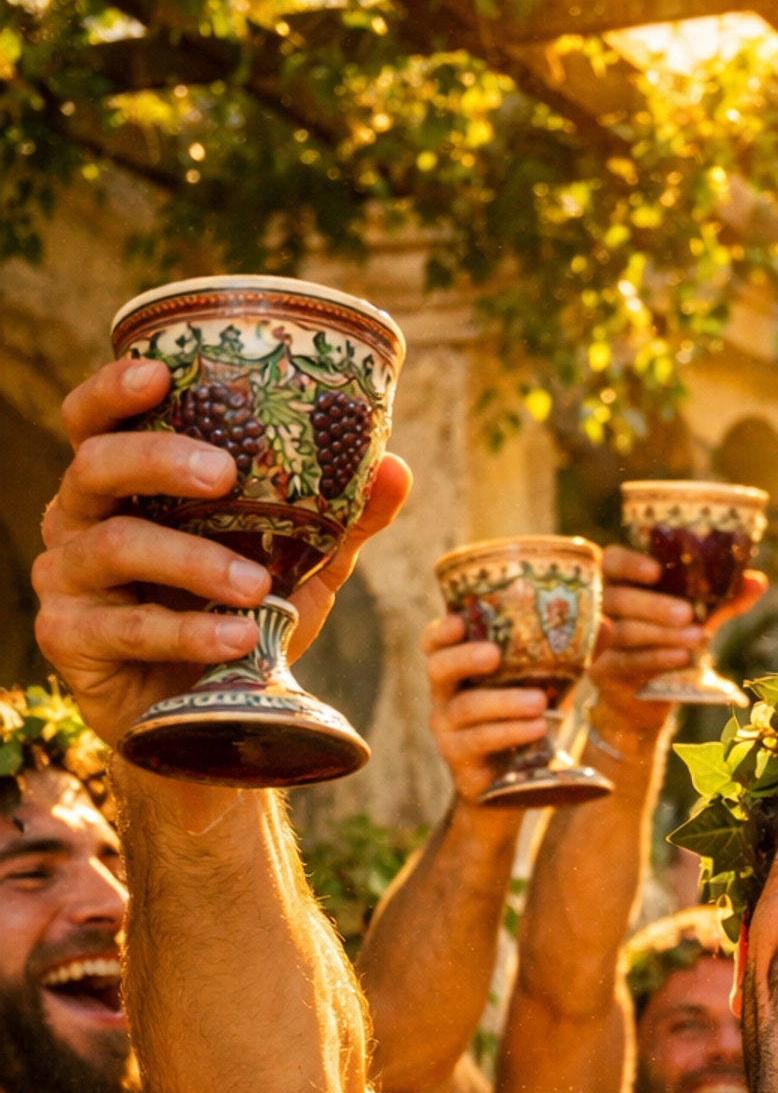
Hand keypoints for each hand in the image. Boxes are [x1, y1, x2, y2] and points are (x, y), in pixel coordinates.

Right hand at [33, 356, 410, 748]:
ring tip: (255, 586)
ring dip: (191, 561)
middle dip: (157, 460)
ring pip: (115, 547)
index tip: (160, 373)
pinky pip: (128, 627)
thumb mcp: (297, 569)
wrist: (208, 719)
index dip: (113, 390)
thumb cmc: (238, 622)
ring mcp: (65, 580)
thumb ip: (340, 521)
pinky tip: (237, 640)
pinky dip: (188, 632)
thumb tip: (396, 466)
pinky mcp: (69, 639)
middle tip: (223, 473)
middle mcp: (78, 520)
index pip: (94, 421)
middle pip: (96, 467)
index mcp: (120, 487)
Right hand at [420, 616, 555, 809]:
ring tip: (539, 703)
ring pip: (466, 709)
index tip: (457, 621)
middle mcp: (445, 699)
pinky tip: (538, 728)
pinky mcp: (461, 765)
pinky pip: (480, 743)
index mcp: (461, 672)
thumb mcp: (548, 687)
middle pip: (438, 669)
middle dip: (464, 659)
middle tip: (494, 656)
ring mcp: (449, 733)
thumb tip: (606, 624)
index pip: (436, 645)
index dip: (440, 632)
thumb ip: (572, 656)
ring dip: (503, 702)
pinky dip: (510, 733)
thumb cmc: (528, 724)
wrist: (518, 788)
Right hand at [592, 543, 767, 706]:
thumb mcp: (699, 619)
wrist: (649, 697)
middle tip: (687, 613)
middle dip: (653, 605)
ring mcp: (600, 641)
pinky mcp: (602, 671)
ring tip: (695, 638)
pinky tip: (680, 658)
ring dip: (661, 634)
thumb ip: (724, 600)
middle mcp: (604, 608)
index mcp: (624, 583)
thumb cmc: (671, 644)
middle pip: (616, 597)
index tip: (656, 570)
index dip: (629, 563)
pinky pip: (625, 662)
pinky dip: (655, 658)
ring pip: (623, 631)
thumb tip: (757, 582)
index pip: (612, 562)